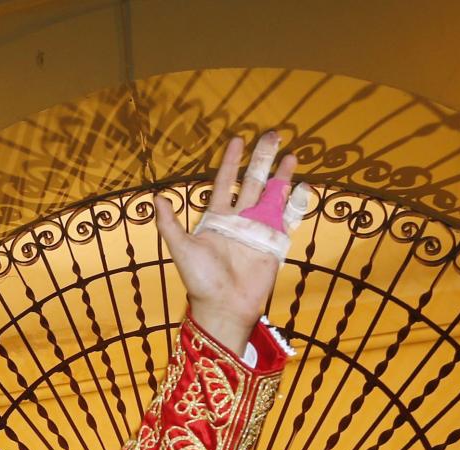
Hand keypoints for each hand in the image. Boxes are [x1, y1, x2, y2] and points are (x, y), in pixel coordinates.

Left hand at [154, 132, 301, 353]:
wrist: (224, 306)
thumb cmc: (200, 280)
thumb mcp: (182, 248)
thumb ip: (170, 224)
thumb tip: (156, 197)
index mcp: (216, 218)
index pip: (224, 182)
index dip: (230, 161)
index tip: (237, 140)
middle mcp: (239, 219)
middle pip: (253, 181)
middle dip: (262, 158)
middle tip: (272, 134)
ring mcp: (259, 229)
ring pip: (273, 195)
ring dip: (282, 175)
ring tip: (291, 154)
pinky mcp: (275, 242)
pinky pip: (288, 218)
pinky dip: (296, 203)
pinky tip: (303, 186)